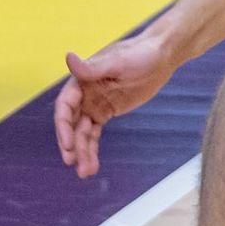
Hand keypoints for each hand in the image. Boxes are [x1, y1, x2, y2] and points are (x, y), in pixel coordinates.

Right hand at [54, 32, 176, 177]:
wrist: (161, 55)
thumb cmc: (140, 53)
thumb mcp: (118, 62)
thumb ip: (93, 67)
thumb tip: (68, 57)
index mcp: (82, 79)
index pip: (65, 106)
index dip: (63, 126)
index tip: (68, 144)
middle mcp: (84, 93)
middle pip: (71, 123)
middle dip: (70, 143)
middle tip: (72, 161)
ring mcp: (95, 104)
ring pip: (82, 132)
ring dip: (82, 151)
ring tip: (86, 172)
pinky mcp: (107, 112)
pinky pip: (94, 134)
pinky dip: (92, 149)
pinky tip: (92, 165)